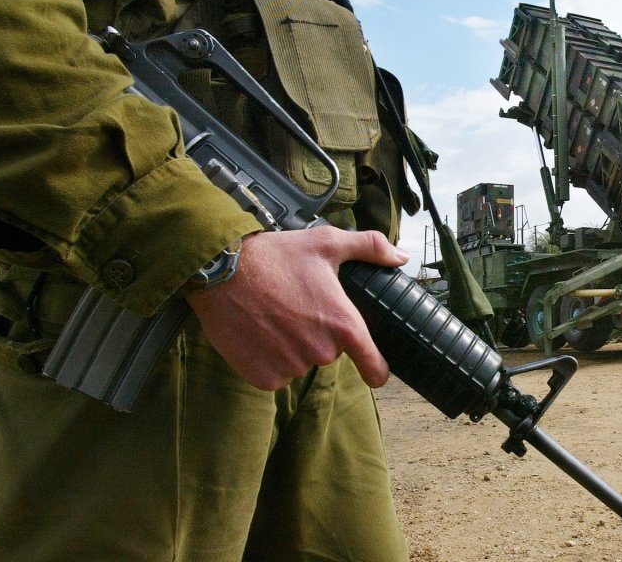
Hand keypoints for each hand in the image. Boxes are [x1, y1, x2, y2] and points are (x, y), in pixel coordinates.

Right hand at [186, 227, 408, 389]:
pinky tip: (258, 333)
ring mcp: (292, 367)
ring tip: (273, 316)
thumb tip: (401, 257)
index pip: (374, 366)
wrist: (220, 271)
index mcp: (343, 324)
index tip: (375, 371)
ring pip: (301, 363)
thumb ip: (370, 248)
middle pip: (329, 354)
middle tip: (296, 308)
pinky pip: (276, 374)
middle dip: (318, 335)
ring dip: (291, 347)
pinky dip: (268, 359)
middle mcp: (322, 352)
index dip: (377, 370)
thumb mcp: (326, 243)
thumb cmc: (275, 255)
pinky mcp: (264, 377)